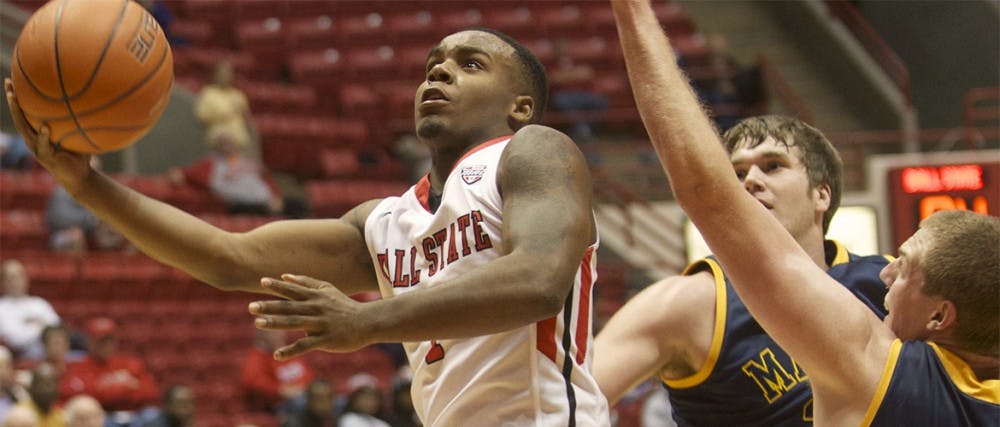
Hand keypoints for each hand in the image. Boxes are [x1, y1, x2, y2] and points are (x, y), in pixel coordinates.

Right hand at [4, 78, 92, 192]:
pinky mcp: (45, 158)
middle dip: (12, 100)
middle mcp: (34, 139)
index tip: (13, 80)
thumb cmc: (80, 154)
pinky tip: (44, 127)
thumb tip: (94, 98)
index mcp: (39, 133)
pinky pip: (43, 146)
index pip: (26, 113)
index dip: (19, 98)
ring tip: (14, 98)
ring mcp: (37, 149)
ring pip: (24, 129)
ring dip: (18, 114)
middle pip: (19, 117)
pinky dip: (43, 137)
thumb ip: (80, 120)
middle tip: (8, 83)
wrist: (81, 177)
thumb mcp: (79, 134)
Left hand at [249, 274, 372, 359]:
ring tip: (258, 323)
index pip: (294, 290)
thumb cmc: (344, 305)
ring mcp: (321, 324)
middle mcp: (317, 308)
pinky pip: (306, 346)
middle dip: (270, 306)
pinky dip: (291, 351)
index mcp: (316, 296)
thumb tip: (285, 275)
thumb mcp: (328, 289)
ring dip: (276, 324)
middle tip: (251, 307)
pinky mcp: (326, 340)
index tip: (262, 282)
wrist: (367, 322)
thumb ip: (307, 282)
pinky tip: (277, 355)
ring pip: (295, 324)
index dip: (278, 286)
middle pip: (290, 307)